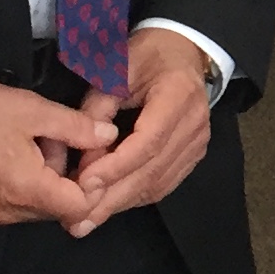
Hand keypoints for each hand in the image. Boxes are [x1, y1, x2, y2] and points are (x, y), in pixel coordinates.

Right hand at [0, 75, 108, 228]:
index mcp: (28, 191)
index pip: (80, 207)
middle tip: (52, 139)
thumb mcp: (30, 110)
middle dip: (65, 177)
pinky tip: (2, 155)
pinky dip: (14, 187)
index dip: (93, 181)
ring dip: (40, 181)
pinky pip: (5, 208)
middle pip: (56, 208)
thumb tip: (108, 137)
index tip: (87, 153)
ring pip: (31, 208)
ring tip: (25, 143)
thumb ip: (75, 127)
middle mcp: (7, 214)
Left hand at [70, 25, 215, 234]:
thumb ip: (96, 110)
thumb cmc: (146, 55)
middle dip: (112, 197)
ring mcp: (197, 142)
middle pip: (152, 170)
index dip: (116, 166)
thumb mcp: (115, 71)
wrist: (182, 51)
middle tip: (77, 220)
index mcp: (178, 95)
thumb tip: (82, 155)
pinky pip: (163, 184)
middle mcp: (194, 124)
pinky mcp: (193, 154)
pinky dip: (134, 196)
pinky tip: (109, 205)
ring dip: (119, 203)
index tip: (84, 183)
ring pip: (157, 183)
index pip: (148, 141)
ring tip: (86, 221)